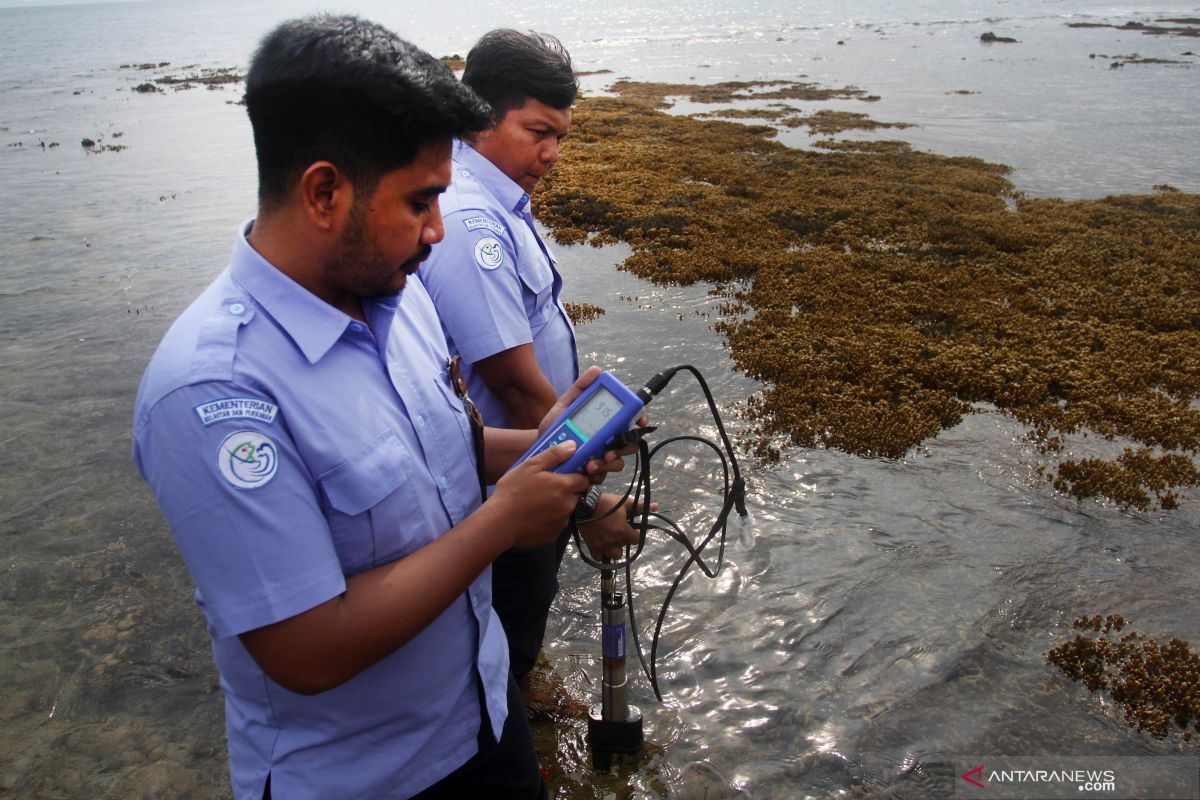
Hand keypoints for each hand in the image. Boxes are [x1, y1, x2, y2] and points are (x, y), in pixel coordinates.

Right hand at [490, 441, 589, 548]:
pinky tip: (534, 517)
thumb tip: (572, 446)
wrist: (500, 523)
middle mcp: (568, 505)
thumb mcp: (530, 466)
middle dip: (566, 492)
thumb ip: (554, 455)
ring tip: (537, 504)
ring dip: (558, 507)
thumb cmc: (513, 491)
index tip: (564, 476)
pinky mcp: (553, 535)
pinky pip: (556, 525)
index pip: (583, 480)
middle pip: (575, 496)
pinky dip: (549, 521)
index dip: (575, 477)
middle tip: (546, 489)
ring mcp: (561, 522)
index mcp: (564, 486)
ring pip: (566, 511)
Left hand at [540, 366, 652, 484]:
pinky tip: (584, 470)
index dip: (640, 419)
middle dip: (623, 448)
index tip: (639, 422)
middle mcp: (608, 441)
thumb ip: (580, 388)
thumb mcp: (565, 406)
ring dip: (608, 463)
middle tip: (610, 450)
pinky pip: (602, 476)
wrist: (539, 452)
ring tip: (591, 463)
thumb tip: (597, 370)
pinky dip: (595, 474)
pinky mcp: (594, 474)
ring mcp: (603, 458)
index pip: (630, 420)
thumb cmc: (555, 428)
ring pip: (618, 463)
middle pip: (630, 444)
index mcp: (605, 423)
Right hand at [577, 493, 654, 560]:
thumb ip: (641, 507)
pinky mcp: (592, 547)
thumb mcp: (624, 503)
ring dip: (614, 549)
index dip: (634, 534)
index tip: (630, 529)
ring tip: (611, 540)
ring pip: (614, 555)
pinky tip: (601, 546)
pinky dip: (601, 554)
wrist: (584, 505)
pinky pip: (599, 558)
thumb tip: (657, 506)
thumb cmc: (606, 503)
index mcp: (623, 531)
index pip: (636, 540)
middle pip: (625, 548)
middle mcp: (614, 542)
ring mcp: (603, 546)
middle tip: (618, 532)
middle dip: (623, 541)